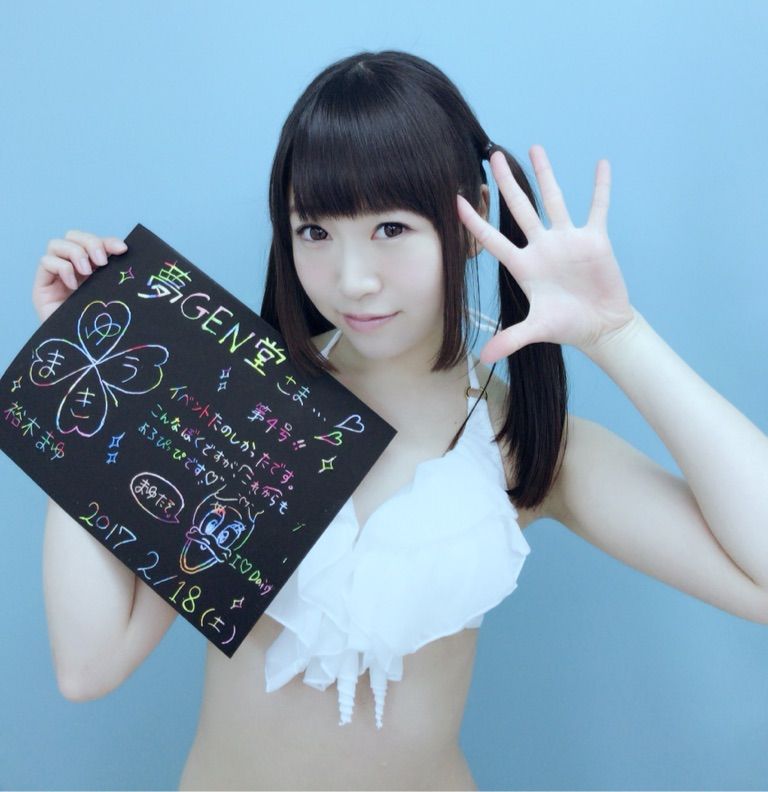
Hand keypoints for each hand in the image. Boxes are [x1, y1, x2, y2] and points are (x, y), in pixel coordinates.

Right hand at [32, 230, 126, 322]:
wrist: (84, 353)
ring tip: (87, 272)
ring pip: (57, 244)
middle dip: (90, 243)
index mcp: (94, 269)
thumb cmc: (102, 328)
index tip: (122, 249)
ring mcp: (56, 276)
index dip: (108, 241)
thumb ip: (118, 279)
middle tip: (102, 262)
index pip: (96, 243)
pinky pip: (45, 262)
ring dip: (75, 252)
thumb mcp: (114, 298)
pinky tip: (73, 285)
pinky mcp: (43, 286)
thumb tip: (130, 257)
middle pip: (74, 236)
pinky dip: (61, 268)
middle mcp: (74, 269)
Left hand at [457, 145, 634, 363]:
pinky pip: (597, 207)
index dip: (474, 222)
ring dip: (545, 174)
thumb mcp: (535, 330)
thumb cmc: (566, 325)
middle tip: (492, 156)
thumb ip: (510, 339)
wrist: (599, 326)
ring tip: (533, 147)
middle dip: (505, 183)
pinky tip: (600, 164)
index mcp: (524, 265)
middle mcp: (542, 247)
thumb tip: (483, 357)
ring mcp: (567, 240)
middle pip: (519, 208)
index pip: (492, 239)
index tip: (456, 200)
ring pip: (553, 200)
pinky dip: (600, 187)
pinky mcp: (594, 239)